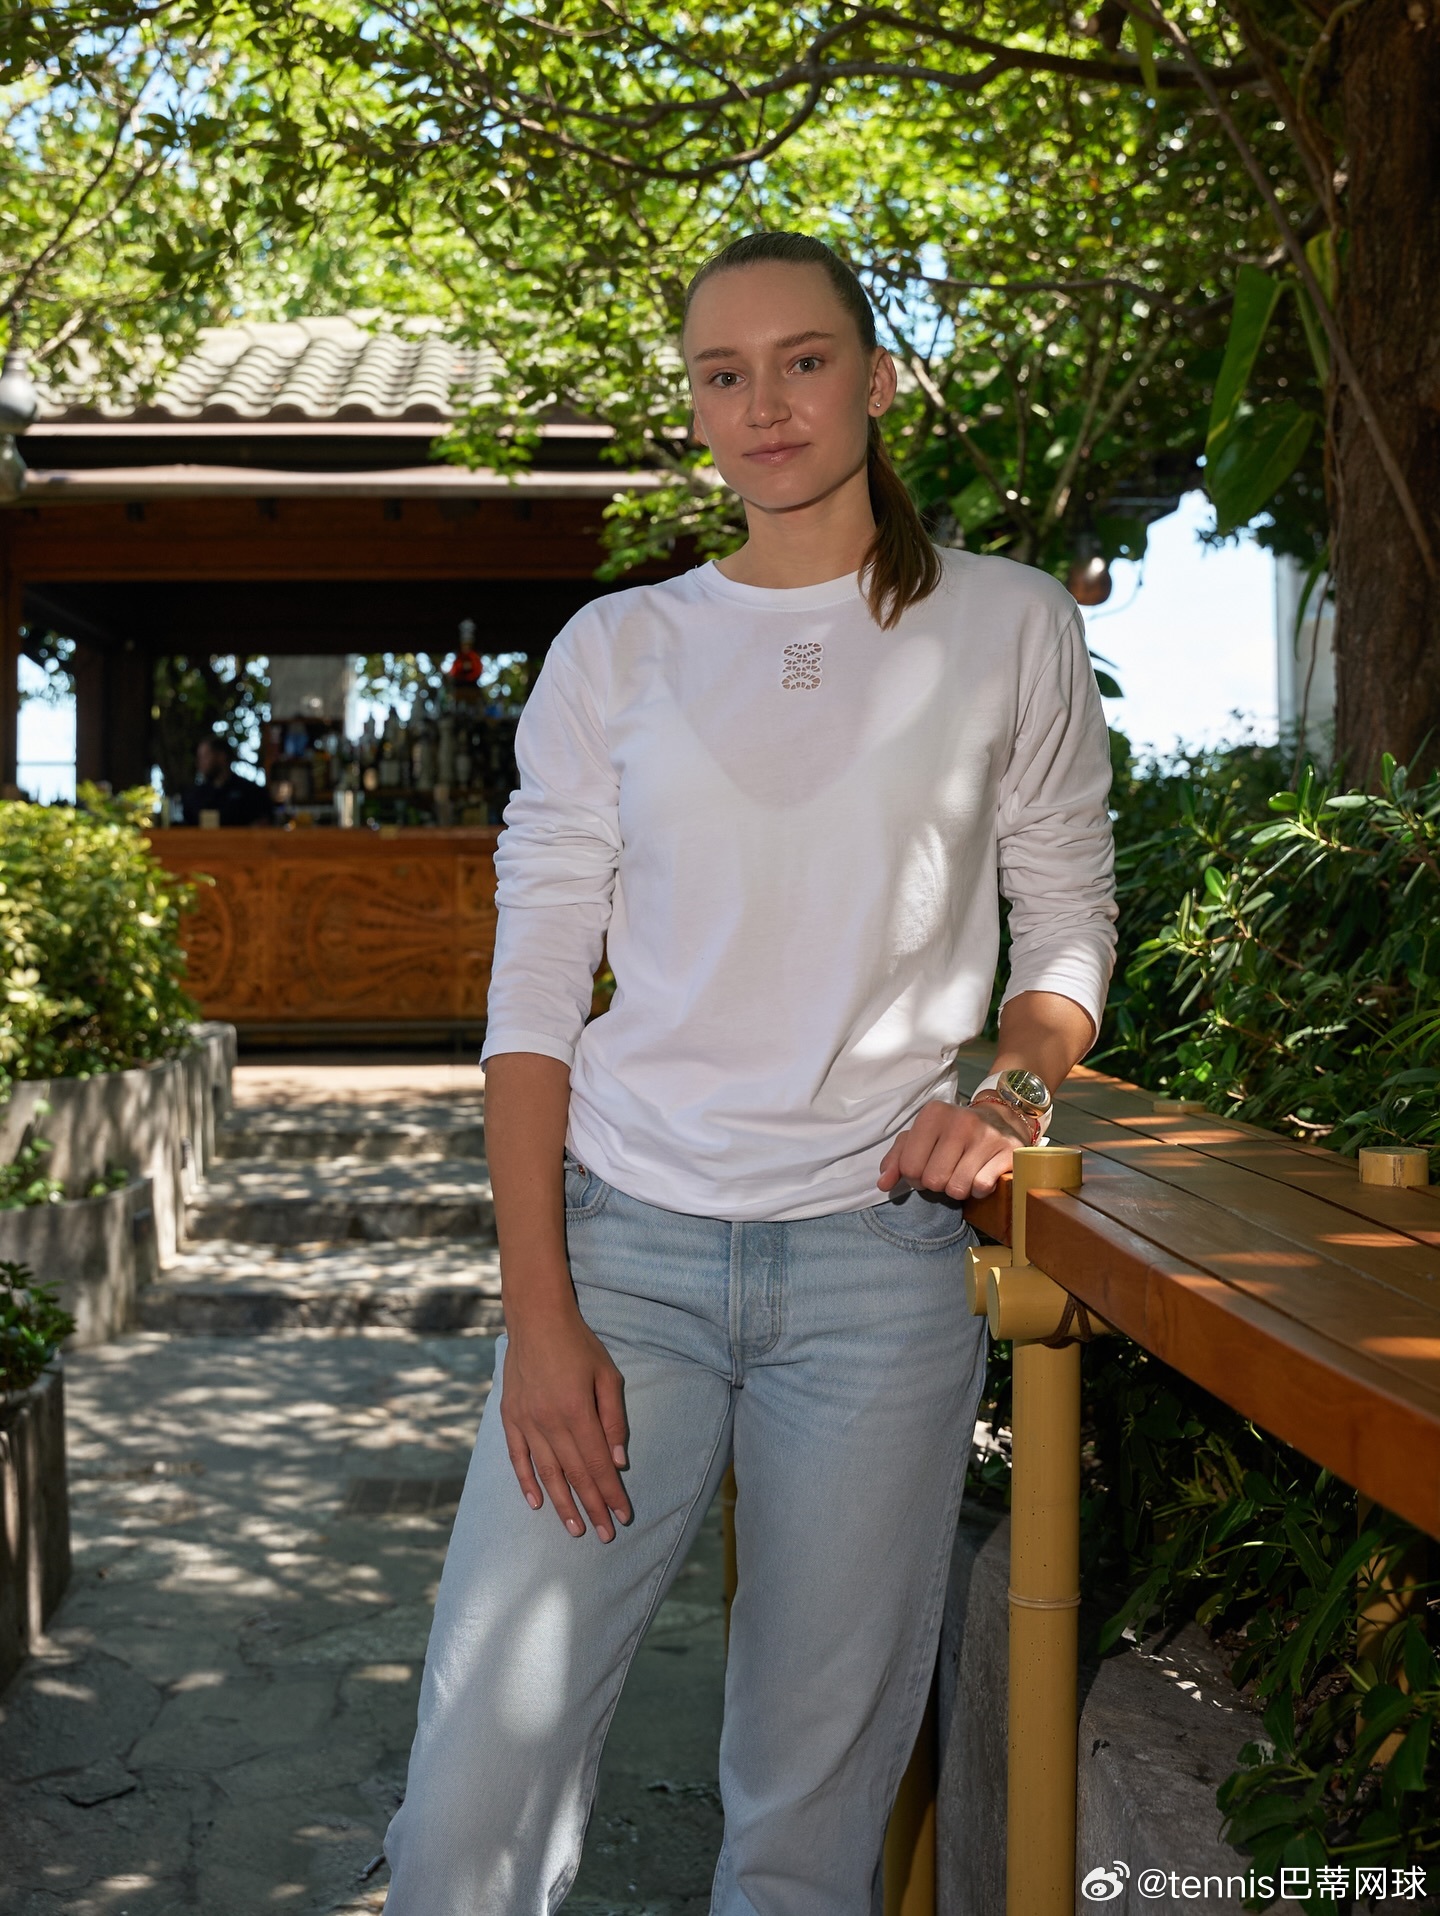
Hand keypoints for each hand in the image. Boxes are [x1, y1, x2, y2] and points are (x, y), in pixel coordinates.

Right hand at [500, 1303, 631, 1541]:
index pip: (597, 1465)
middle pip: (575, 1475)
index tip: (623, 1516)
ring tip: (576, 1529)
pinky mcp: (510, 1418)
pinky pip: (518, 1458)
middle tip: (605, 1535)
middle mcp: (549, 1423)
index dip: (611, 1493)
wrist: (536, 1319)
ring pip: (547, 1473)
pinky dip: (527, 1483)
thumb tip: (618, 1462)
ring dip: (562, 1505)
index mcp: (577, 1412)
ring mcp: (526, 1422)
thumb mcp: (608, 1376)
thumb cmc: (579, 1345)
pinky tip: (537, 1504)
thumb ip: (614, 1420)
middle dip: (592, 1507)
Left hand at [877, 1099, 1031, 1200]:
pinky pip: (981, 1187)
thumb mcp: (921, 1138)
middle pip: (933, 1180)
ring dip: (958, 1189)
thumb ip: (897, 1159)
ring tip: (963, 1173)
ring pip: (957, 1188)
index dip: (915, 1176)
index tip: (927, 1167)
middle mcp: (960, 1121)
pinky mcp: (1009, 1151)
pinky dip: (979, 1190)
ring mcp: (986, 1136)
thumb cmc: (951, 1133)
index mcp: (933, 1114)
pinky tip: (981, 1175)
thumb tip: (883, 1183)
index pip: (909, 1167)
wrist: (1000, 1118)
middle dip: (937, 1184)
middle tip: (947, 1172)